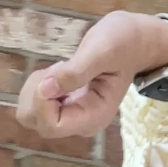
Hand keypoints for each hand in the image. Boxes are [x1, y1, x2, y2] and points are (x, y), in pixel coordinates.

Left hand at [15, 11, 167, 139]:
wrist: (136, 40)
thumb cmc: (124, 42)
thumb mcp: (102, 50)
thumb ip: (76, 72)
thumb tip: (45, 90)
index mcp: (94, 116)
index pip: (51, 126)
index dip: (42, 102)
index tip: (54, 72)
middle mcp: (80, 122)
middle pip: (35, 121)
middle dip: (38, 92)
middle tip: (61, 66)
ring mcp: (71, 115)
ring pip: (31, 112)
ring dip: (37, 85)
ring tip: (63, 67)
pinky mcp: (64, 105)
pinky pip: (36, 102)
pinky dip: (39, 83)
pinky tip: (60, 70)